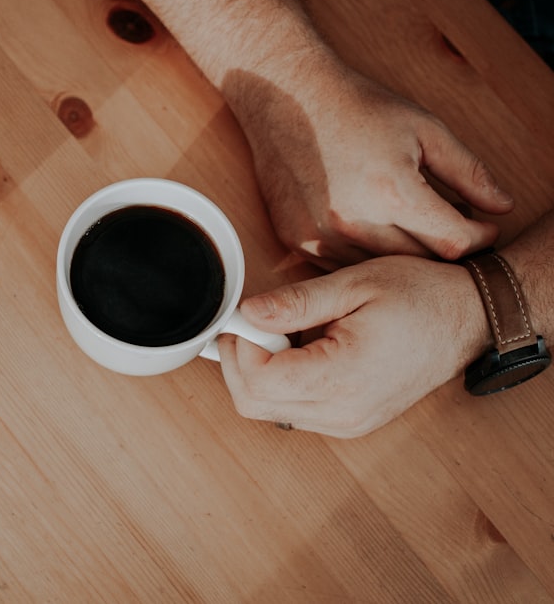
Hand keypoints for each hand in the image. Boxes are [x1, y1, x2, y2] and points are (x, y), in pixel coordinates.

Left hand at [216, 256, 491, 437]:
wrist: (470, 319)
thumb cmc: (421, 296)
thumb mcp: (355, 284)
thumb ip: (297, 302)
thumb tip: (247, 313)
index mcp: (344, 378)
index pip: (258, 381)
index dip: (240, 346)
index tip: (245, 315)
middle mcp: (342, 413)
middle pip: (253, 404)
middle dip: (240, 360)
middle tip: (256, 322)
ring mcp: (346, 424)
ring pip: (267, 411)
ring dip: (258, 372)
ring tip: (285, 332)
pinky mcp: (348, 422)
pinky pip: (291, 411)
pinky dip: (280, 382)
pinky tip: (299, 350)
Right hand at [227, 62, 513, 268]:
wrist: (285, 97)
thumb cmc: (356, 107)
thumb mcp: (423, 128)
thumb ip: (468, 171)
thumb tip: (503, 206)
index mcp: (393, 192)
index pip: (454, 241)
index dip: (480, 237)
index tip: (485, 227)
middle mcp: (355, 222)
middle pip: (419, 261)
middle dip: (445, 247)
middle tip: (454, 227)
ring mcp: (322, 236)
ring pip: (380, 270)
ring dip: (403, 256)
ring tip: (413, 228)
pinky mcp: (297, 241)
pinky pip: (342, 267)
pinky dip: (364, 256)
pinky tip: (373, 230)